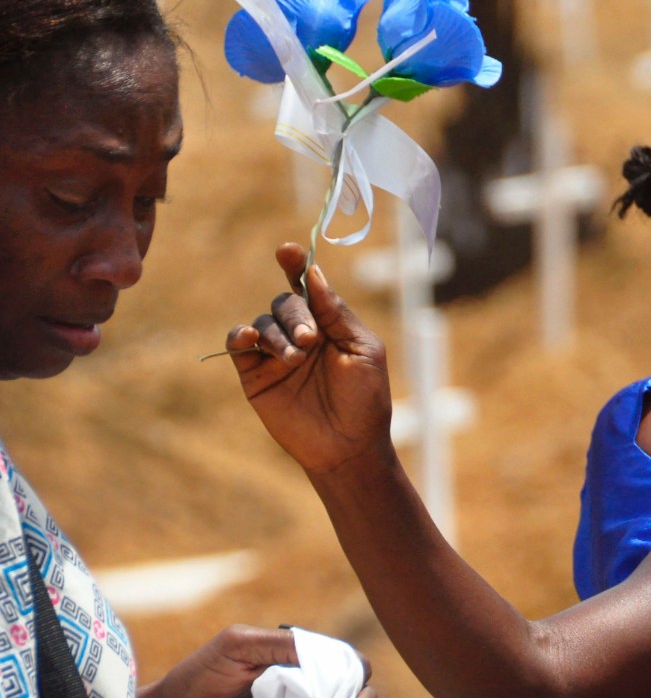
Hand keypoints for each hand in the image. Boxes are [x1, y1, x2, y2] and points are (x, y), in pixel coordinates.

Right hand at [227, 244, 392, 474]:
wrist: (349, 446)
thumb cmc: (366, 399)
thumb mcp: (363, 350)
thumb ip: (338, 313)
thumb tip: (314, 273)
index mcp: (330, 324)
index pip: (308, 286)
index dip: (295, 265)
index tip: (287, 250)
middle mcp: (301, 334)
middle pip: (284, 302)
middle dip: (296, 314)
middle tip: (311, 340)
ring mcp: (276, 354)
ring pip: (263, 323)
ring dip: (278, 334)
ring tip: (296, 358)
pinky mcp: (255, 375)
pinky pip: (238, 345)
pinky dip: (240, 336)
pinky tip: (248, 338)